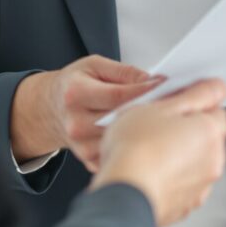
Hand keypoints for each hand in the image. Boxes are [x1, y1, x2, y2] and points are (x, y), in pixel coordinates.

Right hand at [11, 55, 162, 171]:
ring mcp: (81, 145)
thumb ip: (125, 72)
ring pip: (124, 141)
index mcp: (76, 93)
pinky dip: (135, 147)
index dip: (146, 91)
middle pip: (123, 120)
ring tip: (164, 122)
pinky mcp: (88, 160)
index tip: (167, 87)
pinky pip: (119, 154)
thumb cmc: (75, 85)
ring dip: (146, 133)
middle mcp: (76, 122)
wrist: (50, 109)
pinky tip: (147, 139)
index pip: (118, 95)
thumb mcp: (95, 66)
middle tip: (175, 105)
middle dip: (150, 112)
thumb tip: (153, 81)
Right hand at [92, 79, 225, 226]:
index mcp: (210, 132)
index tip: (173, 106)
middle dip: (185, 131)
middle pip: (205, 137)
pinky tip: (147, 173)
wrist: (122, 196)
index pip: (215, 109)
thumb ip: (194, 94)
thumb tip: (215, 87)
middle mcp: (213, 161)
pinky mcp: (184, 206)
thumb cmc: (134, 151)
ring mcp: (200, 187)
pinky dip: (169, 179)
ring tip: (146, 153)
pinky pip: (180, 185)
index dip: (192, 104)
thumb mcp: (159, 106)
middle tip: (154, 128)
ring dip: (177, 156)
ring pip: (193, 162)